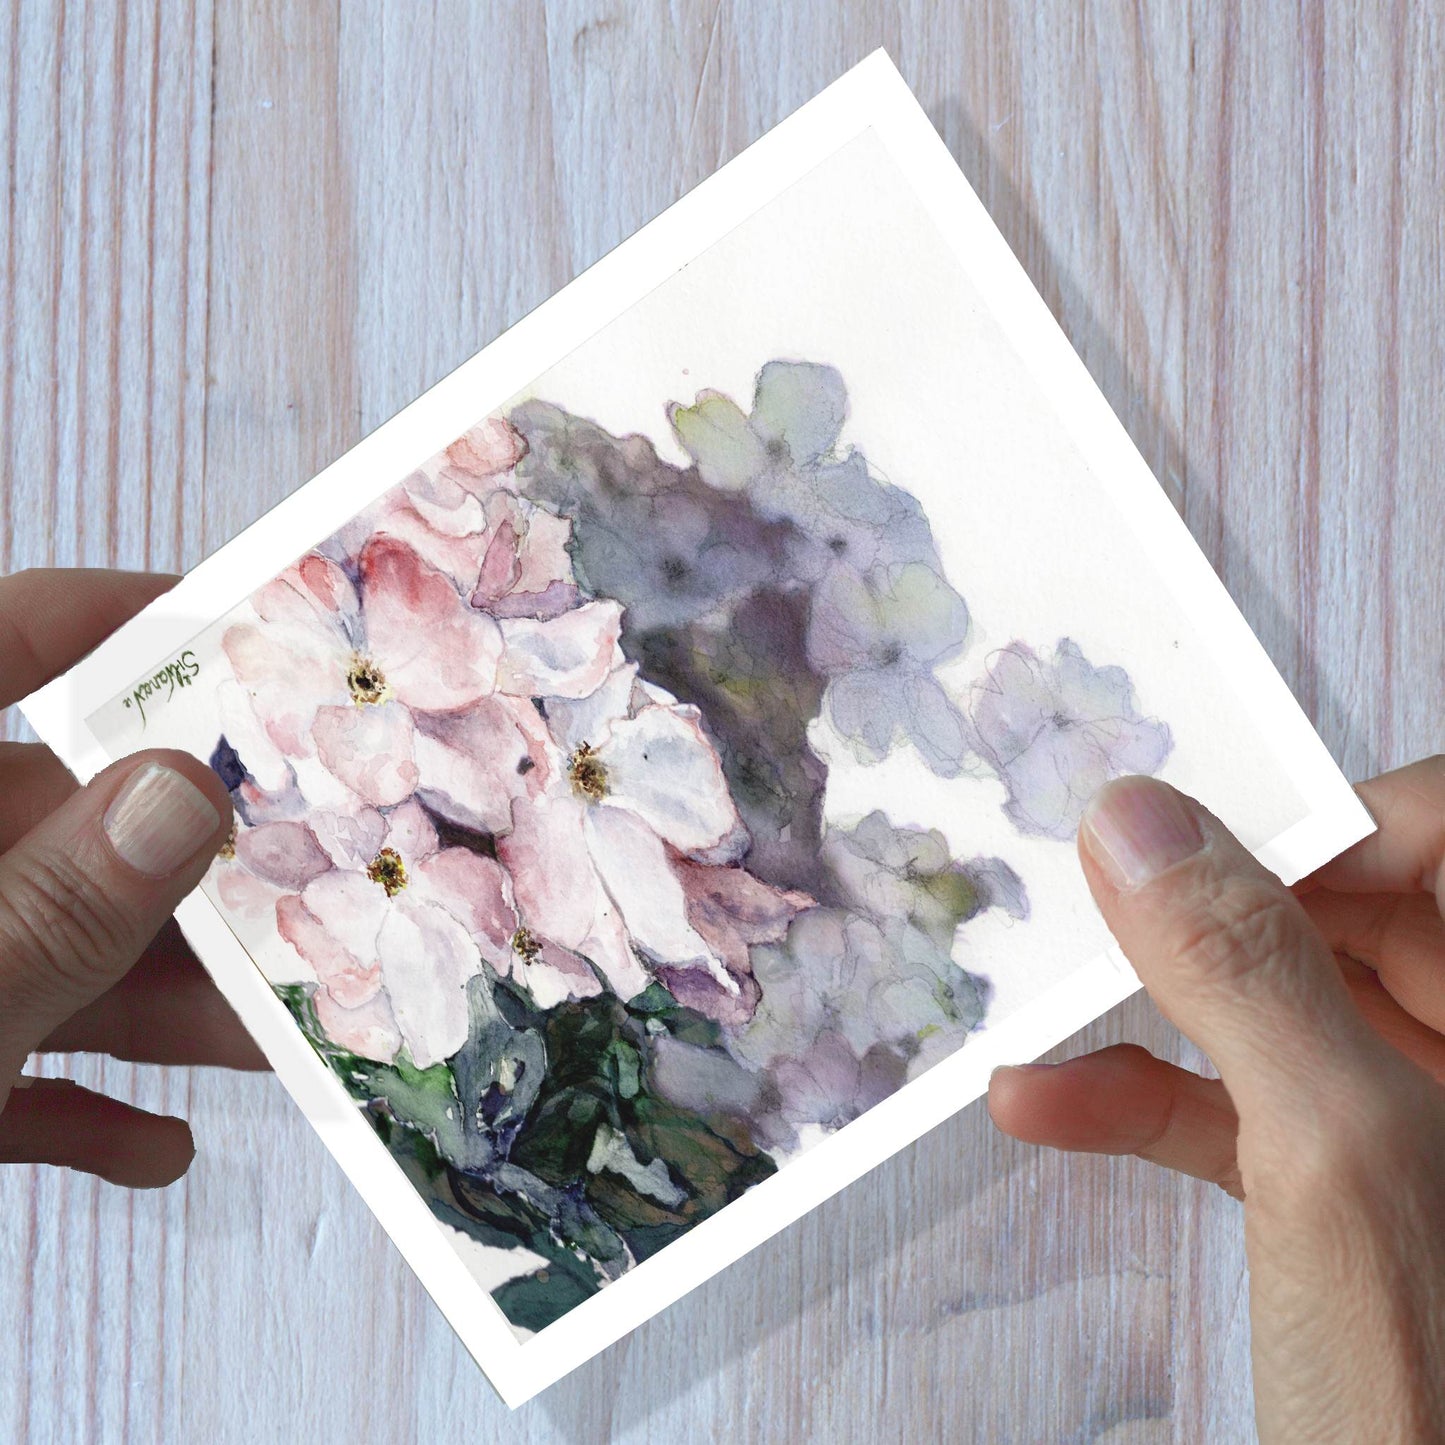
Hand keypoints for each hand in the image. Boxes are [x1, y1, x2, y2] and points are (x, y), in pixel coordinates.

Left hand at [0, 569, 264, 1188]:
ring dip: (159, 1006)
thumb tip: (180, 793)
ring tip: (270, 1040)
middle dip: (190, 872)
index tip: (241, 635)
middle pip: (57, 828)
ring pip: (42, 952)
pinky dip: (72, 1106)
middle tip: (308, 880)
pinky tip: (151, 1147)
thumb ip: (48, 907)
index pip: (3, 644)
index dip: (118, 621)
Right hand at [988, 761, 1444, 1439]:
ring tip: (1040, 1004)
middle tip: (1095, 900)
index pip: (1441, 831)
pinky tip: (1046, 1104)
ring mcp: (1416, 1124)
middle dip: (1200, 910)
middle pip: (1342, 912)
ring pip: (1275, 1012)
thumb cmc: (1430, 1406)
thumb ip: (1247, 975)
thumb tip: (1137, 825)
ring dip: (1141, 1012)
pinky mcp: (1349, 1196)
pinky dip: (1139, 1101)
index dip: (1332, 819)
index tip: (1204, 843)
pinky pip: (1240, 1109)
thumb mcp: (1334, 1158)